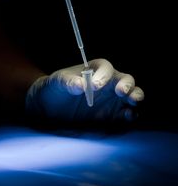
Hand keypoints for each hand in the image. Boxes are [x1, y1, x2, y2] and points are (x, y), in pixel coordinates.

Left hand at [25, 59, 143, 123]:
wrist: (51, 108)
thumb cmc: (55, 88)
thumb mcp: (57, 82)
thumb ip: (67, 81)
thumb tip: (80, 85)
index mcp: (96, 70)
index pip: (105, 68)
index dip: (103, 76)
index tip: (94, 86)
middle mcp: (109, 83)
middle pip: (126, 80)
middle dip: (127, 85)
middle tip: (121, 92)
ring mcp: (113, 100)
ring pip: (132, 95)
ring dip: (135, 97)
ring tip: (132, 102)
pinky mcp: (113, 116)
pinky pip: (126, 114)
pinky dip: (130, 115)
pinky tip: (127, 116)